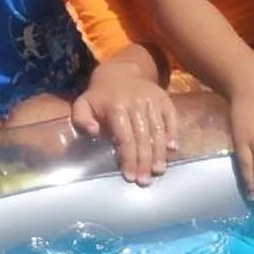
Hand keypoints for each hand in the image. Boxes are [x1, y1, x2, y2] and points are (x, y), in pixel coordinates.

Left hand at [72, 66, 177, 185]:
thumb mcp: (82, 105)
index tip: (130, 176)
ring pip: (158, 129)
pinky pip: (171, 117)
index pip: (125, 137)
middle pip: (142, 137)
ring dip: (159, 153)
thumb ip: (81, 119)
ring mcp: (152, 100)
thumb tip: (93, 132)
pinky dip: (173, 133)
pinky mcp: (164, 99)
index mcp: (116, 107)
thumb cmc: (100, 97)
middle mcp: (136, 103)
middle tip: (145, 181)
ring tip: (158, 171)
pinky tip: (172, 150)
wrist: (119, 72)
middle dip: (144, 161)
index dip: (128, 158)